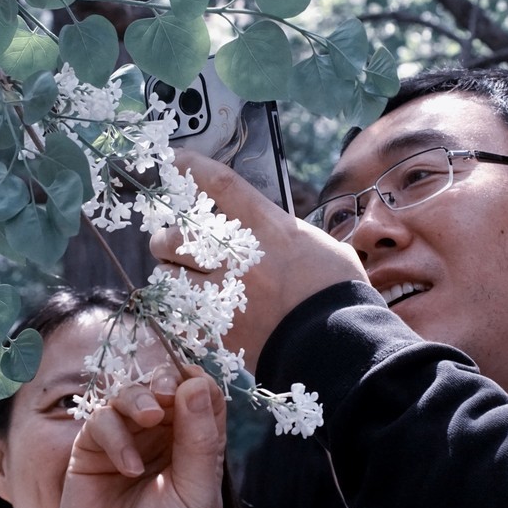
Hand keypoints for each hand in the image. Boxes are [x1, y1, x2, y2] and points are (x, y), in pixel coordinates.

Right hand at [58, 366, 225, 507]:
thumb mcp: (198, 494)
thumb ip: (200, 440)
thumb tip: (196, 383)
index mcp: (195, 442)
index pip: (200, 393)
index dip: (197, 382)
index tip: (193, 385)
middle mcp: (161, 436)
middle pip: (162, 384)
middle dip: (164, 380)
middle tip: (166, 393)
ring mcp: (125, 441)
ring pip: (128, 394)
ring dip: (138, 397)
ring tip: (149, 417)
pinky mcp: (91, 452)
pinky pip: (100, 422)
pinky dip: (114, 434)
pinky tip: (129, 466)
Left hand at [152, 149, 366, 369]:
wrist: (338, 348)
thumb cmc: (340, 295)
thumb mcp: (323, 248)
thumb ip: (290, 236)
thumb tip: (281, 233)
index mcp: (270, 229)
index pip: (221, 185)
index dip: (193, 166)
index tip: (175, 159)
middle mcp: (240, 258)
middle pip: (176, 237)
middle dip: (166, 240)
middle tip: (171, 245)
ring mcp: (225, 297)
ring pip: (169, 279)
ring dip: (172, 278)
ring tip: (183, 283)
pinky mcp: (219, 333)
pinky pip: (181, 317)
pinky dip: (182, 315)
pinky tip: (195, 316)